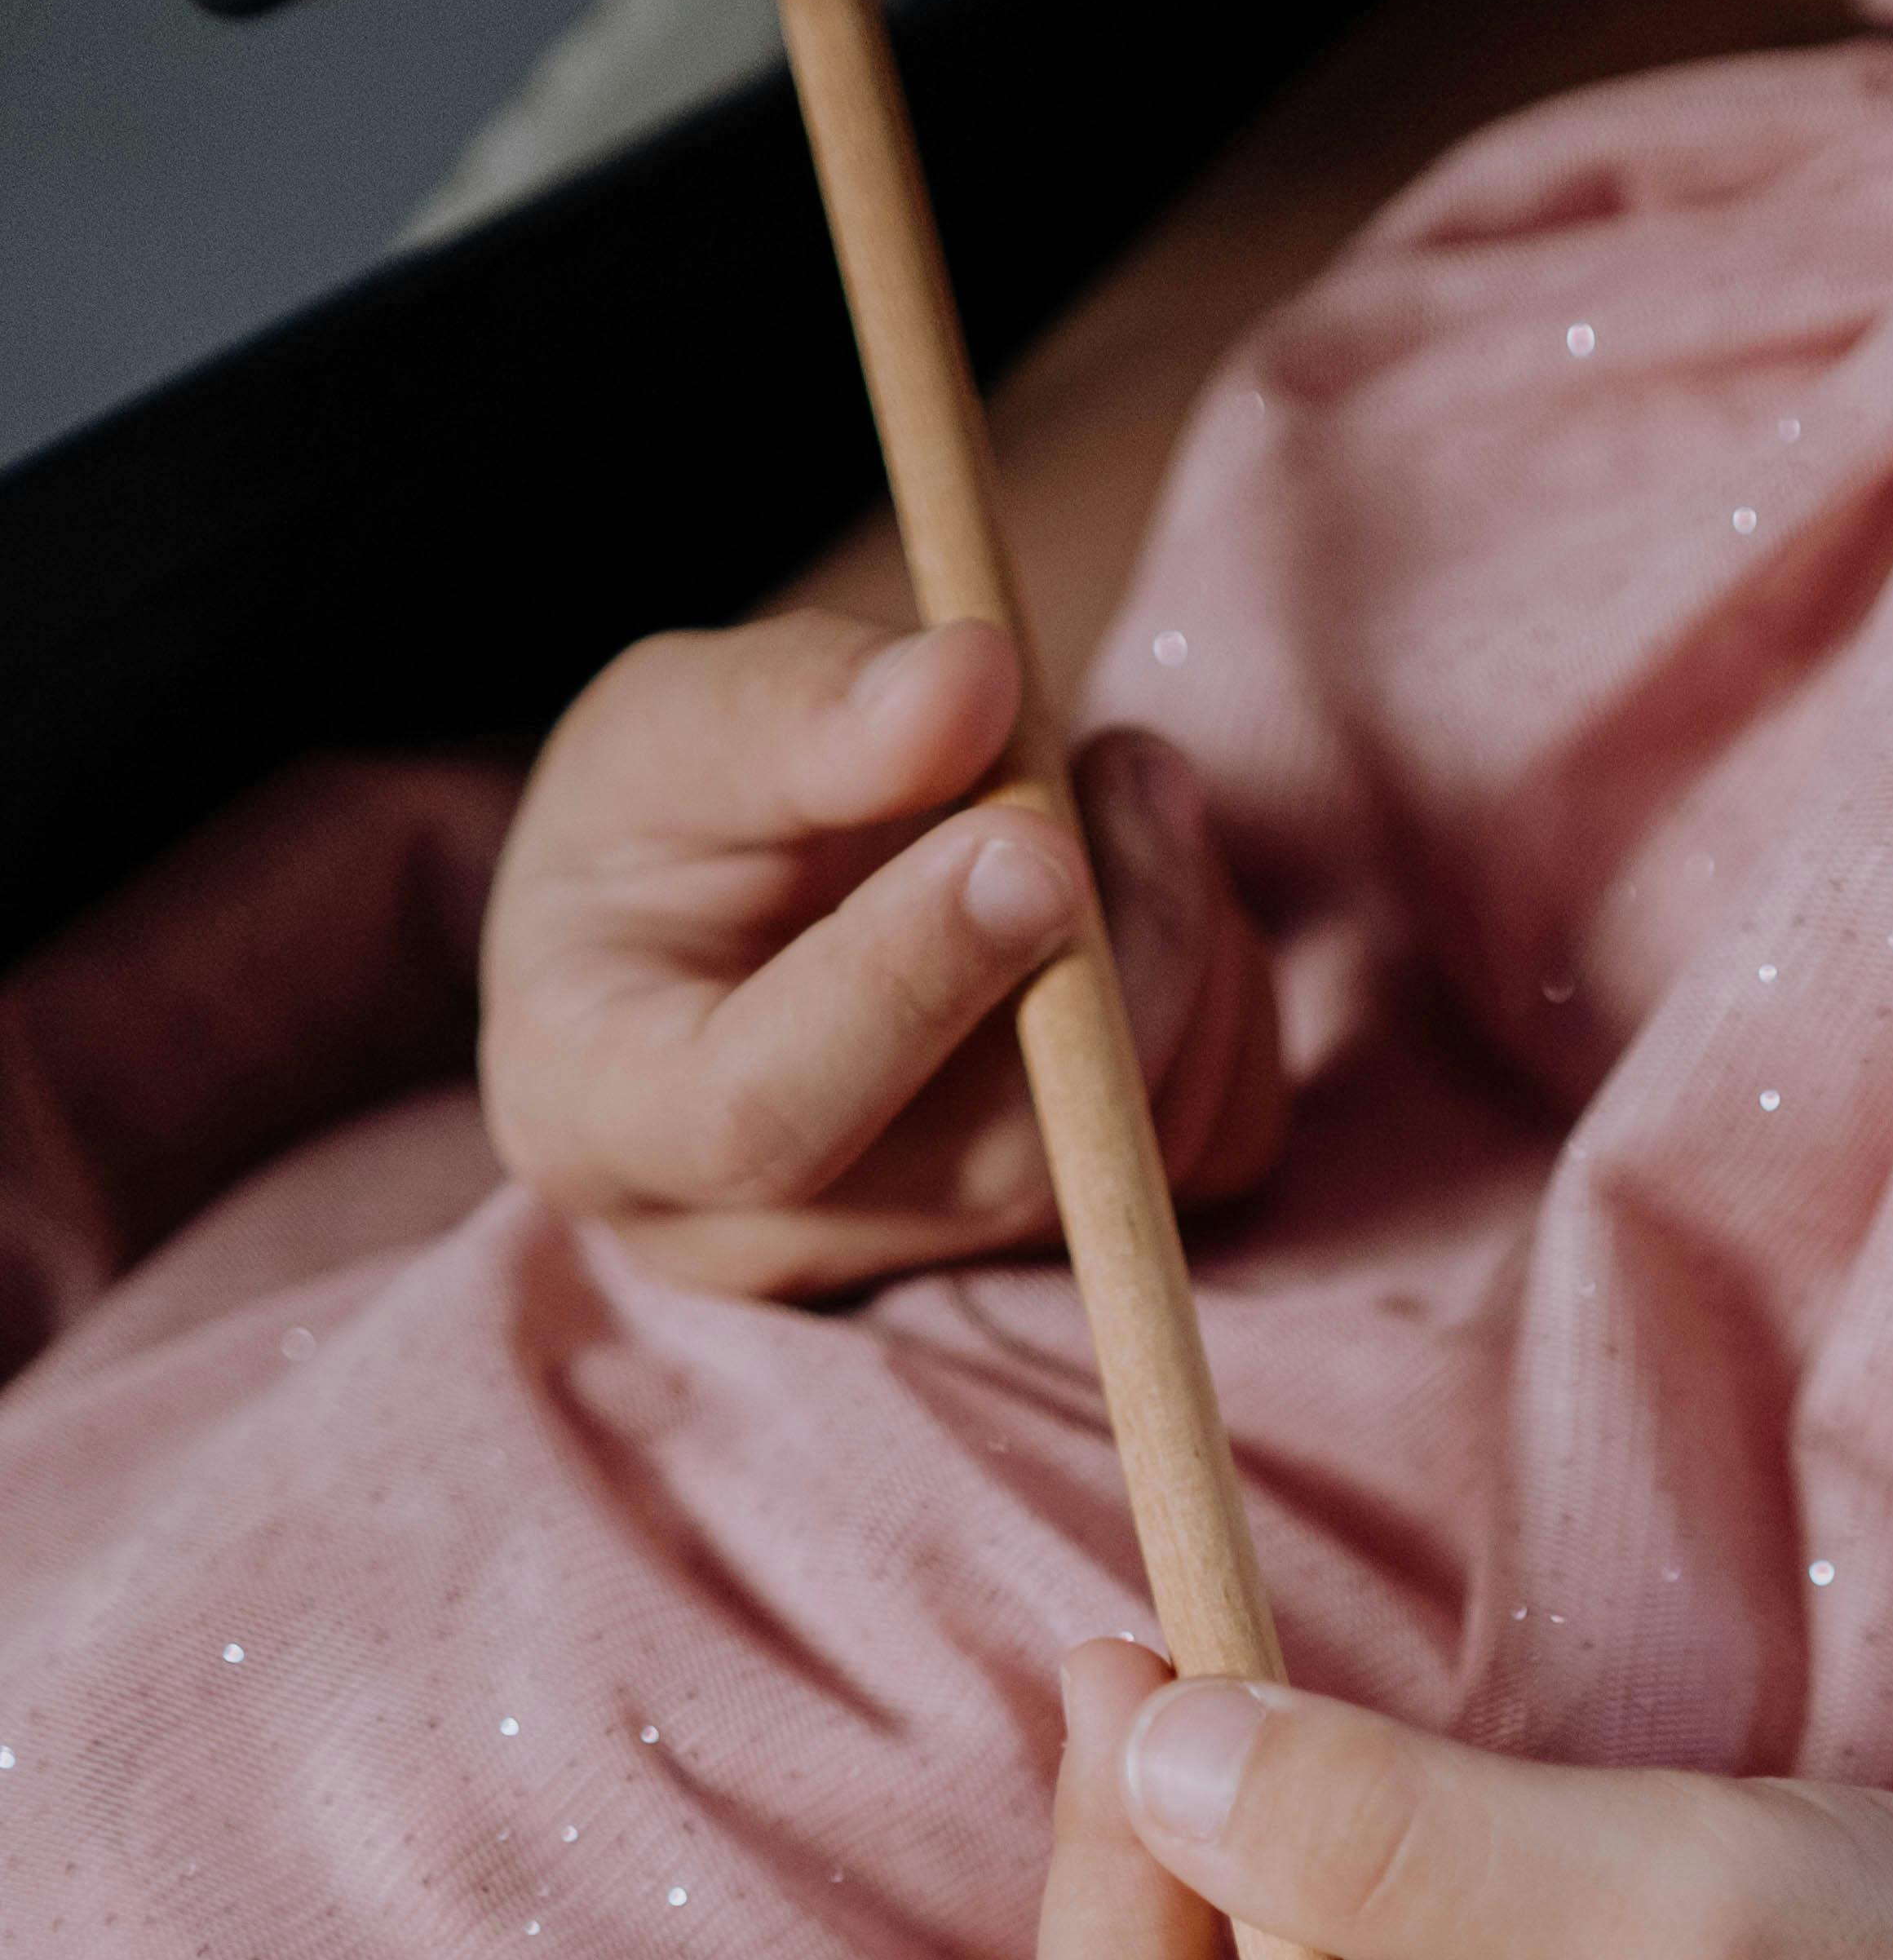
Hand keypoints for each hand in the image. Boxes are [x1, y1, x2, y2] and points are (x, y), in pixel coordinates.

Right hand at [478, 611, 1280, 1295]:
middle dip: (1105, 952)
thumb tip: (967, 687)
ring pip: (1123, 1164)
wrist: (753, 918)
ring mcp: (920, 1272)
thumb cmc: (667, 828)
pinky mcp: (1065, 1254)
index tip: (1025, 840)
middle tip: (1130, 762)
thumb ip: (798, 706)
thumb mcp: (672, 727)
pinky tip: (1155, 895)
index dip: (907, 984)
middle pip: (988, 1164)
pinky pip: (1209, 1150)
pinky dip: (1222, 1003)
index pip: (761, 1111)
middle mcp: (761, 1246)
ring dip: (1178, 950)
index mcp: (604, 1116)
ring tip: (1127, 787)